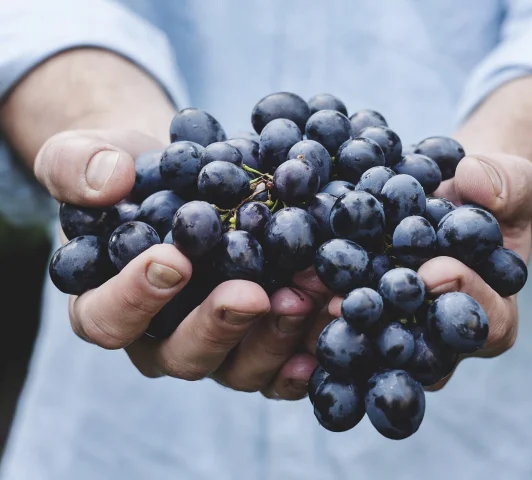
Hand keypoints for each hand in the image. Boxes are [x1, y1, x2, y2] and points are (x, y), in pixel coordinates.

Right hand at [37, 128, 330, 399]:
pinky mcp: (259, 342)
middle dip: (219, 326)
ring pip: (240, 367)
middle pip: (183, 355)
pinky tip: (333, 321)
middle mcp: (161, 339)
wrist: (183, 178)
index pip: (108, 319)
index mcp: (107, 305)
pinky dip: (309, 350)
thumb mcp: (86, 155)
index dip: (135, 298)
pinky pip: (283, 365)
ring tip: (308, 295)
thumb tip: (109, 181)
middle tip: (252, 294)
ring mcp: (216, 346)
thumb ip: (78, 166)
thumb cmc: (129, 174)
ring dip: (276, 337)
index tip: (173, 260)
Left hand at [326, 153, 531, 388]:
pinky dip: (316, 307)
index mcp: (492, 313)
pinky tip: (286, 291)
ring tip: (310, 299)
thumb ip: (508, 184)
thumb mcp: (512, 182)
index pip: (486, 322)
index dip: (464, 298)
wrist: (450, 197)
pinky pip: (342, 323)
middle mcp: (442, 337)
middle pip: (421, 350)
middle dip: (388, 326)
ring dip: (341, 326)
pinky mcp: (364, 317)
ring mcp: (400, 331)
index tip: (434, 270)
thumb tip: (476, 181)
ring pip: (374, 345)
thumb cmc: (487, 196)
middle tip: (353, 303)